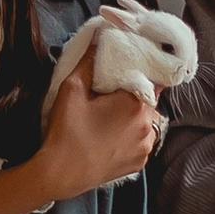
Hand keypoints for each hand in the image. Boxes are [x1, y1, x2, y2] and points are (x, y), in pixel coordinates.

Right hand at [33, 66, 161, 205]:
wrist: (60, 174)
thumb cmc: (66, 132)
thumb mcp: (72, 89)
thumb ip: (89, 60)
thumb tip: (98, 39)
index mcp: (136, 104)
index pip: (154, 77)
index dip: (143, 70)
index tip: (129, 68)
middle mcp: (149, 126)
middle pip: (150, 99)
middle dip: (135, 93)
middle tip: (112, 93)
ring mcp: (146, 147)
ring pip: (147, 121)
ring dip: (135, 115)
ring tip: (111, 116)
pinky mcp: (140, 163)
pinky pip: (142, 140)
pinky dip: (132, 135)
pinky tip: (112, 134)